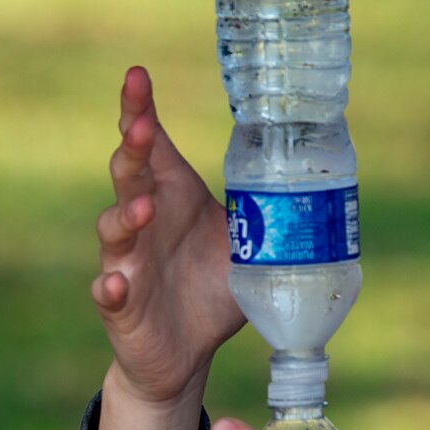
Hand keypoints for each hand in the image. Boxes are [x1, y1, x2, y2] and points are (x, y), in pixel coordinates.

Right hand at [92, 67, 245, 407]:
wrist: (186, 353)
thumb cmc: (211, 287)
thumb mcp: (245, 243)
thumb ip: (266, 210)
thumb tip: (319, 177)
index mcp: (171, 197)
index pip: (150, 146)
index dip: (139, 110)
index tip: (137, 76)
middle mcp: (143, 222)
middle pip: (128, 176)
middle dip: (132, 151)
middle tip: (140, 131)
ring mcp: (127, 262)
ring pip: (115, 230)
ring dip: (125, 217)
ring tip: (142, 210)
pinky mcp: (121, 305)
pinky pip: (109, 292)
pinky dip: (112, 286)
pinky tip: (117, 283)